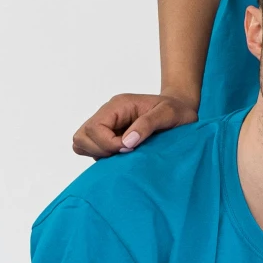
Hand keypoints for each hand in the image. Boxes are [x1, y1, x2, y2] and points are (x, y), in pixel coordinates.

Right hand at [72, 91, 198, 160]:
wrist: (181, 110)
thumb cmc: (176, 110)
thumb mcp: (168, 114)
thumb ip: (148, 125)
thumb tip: (127, 142)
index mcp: (118, 105)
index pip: (94, 128)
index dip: (108, 144)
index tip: (130, 149)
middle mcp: (107, 114)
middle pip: (82, 136)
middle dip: (100, 150)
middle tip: (124, 153)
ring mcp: (106, 126)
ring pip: (82, 143)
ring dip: (98, 153)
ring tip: (121, 155)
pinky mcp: (109, 136)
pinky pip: (92, 150)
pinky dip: (102, 156)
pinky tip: (121, 156)